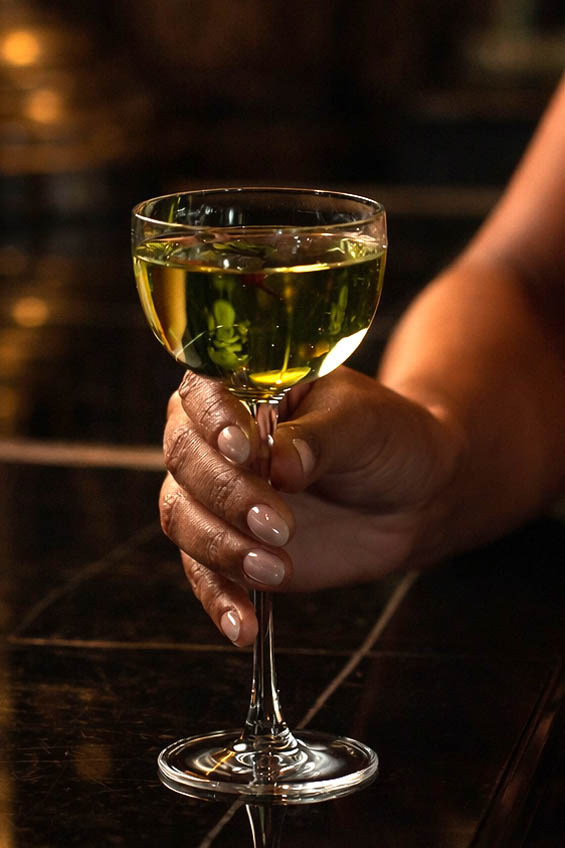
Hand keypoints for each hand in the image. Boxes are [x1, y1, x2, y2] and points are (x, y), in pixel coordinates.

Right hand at [160, 367, 462, 645]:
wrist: (410, 495)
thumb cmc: (385, 439)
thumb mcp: (361, 423)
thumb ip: (318, 438)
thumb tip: (279, 464)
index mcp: (242, 388)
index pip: (202, 395)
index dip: (214, 423)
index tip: (247, 450)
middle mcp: (214, 439)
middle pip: (185, 461)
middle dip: (228, 496)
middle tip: (280, 523)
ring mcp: (216, 495)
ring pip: (182, 517)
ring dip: (221, 547)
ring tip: (275, 568)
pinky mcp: (228, 545)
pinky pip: (203, 574)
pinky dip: (217, 600)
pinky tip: (242, 626)